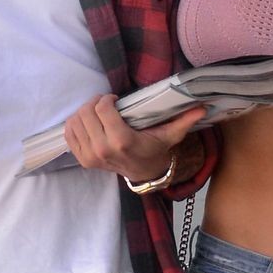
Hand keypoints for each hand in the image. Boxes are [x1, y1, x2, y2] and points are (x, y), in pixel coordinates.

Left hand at [62, 95, 205, 181]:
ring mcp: (90, 156)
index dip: (106, 99)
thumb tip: (203, 107)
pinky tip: (89, 123)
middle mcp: (102, 149)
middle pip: (85, 113)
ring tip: (97, 113)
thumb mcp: (171, 135)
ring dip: (84, 112)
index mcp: (121, 141)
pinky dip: (76, 124)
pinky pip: (69, 134)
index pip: (101, 108)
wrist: (144, 174)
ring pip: (75, 121)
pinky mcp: (83, 160)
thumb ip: (184, 120)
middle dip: (94, 103)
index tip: (115, 100)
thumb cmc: (155, 149)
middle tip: (105, 104)